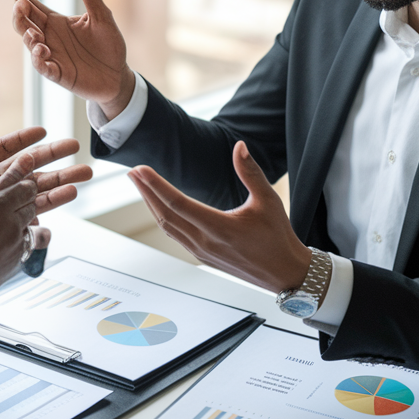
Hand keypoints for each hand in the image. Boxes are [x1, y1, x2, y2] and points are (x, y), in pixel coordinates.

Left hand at [0, 98, 92, 261]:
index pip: (6, 147)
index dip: (25, 139)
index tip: (44, 131)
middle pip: (29, 169)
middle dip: (55, 160)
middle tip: (77, 150)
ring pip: (34, 194)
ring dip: (58, 187)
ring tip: (81, 180)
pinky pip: (25, 222)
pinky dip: (43, 219)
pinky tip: (59, 214)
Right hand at [0, 154, 52, 312]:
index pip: (20, 185)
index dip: (24, 177)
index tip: (28, 172)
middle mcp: (10, 223)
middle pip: (31, 204)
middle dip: (28, 197)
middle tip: (27, 193)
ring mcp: (14, 245)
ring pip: (32, 226)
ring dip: (28, 220)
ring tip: (25, 218)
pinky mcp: (14, 265)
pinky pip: (26, 249)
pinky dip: (23, 244)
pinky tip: (15, 245)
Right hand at [8, 0, 136, 118]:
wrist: (117, 75)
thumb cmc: (109, 45)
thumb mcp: (101, 16)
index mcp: (57, 22)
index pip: (34, 7)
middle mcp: (49, 37)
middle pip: (25, 24)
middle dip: (19, 15)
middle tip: (22, 5)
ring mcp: (51, 56)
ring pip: (30, 44)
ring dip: (29, 37)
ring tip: (35, 34)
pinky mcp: (57, 73)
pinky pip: (43, 67)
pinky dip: (39, 60)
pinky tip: (42, 51)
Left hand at [127, 141, 311, 293]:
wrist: (285, 273)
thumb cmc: (278, 237)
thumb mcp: (268, 200)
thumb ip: (250, 172)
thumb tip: (239, 146)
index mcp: (220, 228)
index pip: (177, 203)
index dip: (156, 185)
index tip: (141, 169)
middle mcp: (206, 242)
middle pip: (164, 214)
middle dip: (145, 192)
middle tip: (132, 172)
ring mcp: (202, 252)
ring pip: (167, 226)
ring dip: (151, 204)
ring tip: (140, 185)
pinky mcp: (203, 257)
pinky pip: (175, 235)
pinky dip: (163, 218)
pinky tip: (159, 207)